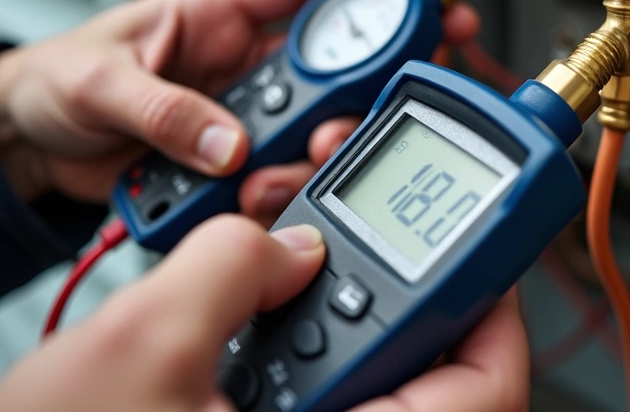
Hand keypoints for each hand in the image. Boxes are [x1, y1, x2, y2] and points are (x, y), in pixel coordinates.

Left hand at [0, 0, 478, 208]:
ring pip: (307, 132)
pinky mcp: (230, 163)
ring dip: (306, 156)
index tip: (413, 3)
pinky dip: (270, 193)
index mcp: (216, 16)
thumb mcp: (98, 81)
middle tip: (358, 117)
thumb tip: (226, 141)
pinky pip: (272, 176)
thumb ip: (162, 108)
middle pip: (326, 72)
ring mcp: (240, 117)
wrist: (33, 146)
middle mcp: (240, 66)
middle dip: (354, 94)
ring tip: (270, 174)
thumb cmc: (58, 81)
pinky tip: (248, 198)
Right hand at [0, 218, 529, 411]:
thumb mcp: (137, 351)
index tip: (476, 240)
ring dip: (333, 311)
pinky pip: (313, 393)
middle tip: (365, 236)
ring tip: (290, 268)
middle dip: (391, 287)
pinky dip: (291, 345)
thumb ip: (225, 268)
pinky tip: (251, 314)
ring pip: (363, 375)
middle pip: (427, 367)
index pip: (487, 387)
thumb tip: (280, 243)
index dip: (492, 302)